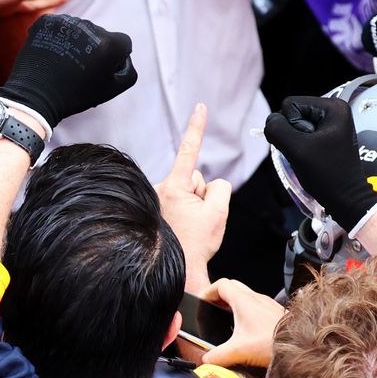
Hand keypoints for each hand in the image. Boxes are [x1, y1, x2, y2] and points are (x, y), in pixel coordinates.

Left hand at [0, 14, 137, 127]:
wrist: (35, 96)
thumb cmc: (75, 95)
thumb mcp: (111, 90)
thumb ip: (128, 71)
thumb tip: (124, 58)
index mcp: (109, 43)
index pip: (123, 43)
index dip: (115, 59)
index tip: (100, 71)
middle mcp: (89, 27)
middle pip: (100, 34)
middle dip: (95, 49)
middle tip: (79, 69)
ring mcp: (66, 22)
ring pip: (80, 29)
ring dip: (76, 42)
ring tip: (64, 63)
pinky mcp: (46, 21)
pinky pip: (60, 27)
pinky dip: (58, 38)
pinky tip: (53, 54)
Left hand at [157, 105, 231, 294]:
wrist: (179, 271)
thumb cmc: (195, 245)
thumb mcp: (219, 212)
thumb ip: (221, 188)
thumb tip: (211, 186)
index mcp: (174, 186)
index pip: (189, 149)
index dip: (197, 126)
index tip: (200, 106)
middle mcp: (160, 188)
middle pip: (195, 178)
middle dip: (201, 194)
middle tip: (199, 220)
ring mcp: (156, 198)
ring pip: (188, 191)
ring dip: (193, 204)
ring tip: (189, 227)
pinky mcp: (155, 207)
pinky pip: (179, 201)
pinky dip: (184, 211)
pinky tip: (182, 228)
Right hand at [201, 278, 285, 368]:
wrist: (300, 347)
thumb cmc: (273, 342)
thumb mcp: (238, 351)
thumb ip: (217, 356)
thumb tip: (205, 360)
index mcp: (244, 300)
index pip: (221, 284)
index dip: (208, 291)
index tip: (201, 302)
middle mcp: (256, 298)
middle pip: (233, 287)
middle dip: (220, 296)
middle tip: (212, 309)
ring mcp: (267, 305)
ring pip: (246, 296)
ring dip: (235, 304)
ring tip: (227, 320)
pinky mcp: (275, 314)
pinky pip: (257, 307)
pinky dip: (248, 313)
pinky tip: (247, 331)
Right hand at [264, 95, 376, 233]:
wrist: (346, 199)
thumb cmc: (326, 174)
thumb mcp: (297, 149)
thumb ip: (277, 130)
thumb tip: (271, 122)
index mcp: (333, 106)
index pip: (290, 104)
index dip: (288, 126)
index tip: (305, 146)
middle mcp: (334, 109)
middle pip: (293, 113)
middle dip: (293, 134)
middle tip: (308, 153)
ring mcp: (332, 122)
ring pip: (295, 124)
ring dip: (296, 142)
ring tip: (311, 156)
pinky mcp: (328, 134)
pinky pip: (302, 133)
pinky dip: (301, 146)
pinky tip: (311, 158)